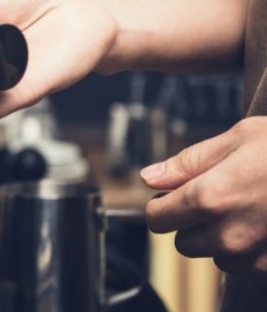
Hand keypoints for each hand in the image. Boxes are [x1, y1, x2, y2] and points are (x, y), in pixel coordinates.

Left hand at [142, 116, 266, 273]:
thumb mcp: (238, 139)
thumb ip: (188, 162)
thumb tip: (150, 176)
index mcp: (209, 197)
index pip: (156, 218)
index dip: (161, 204)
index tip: (172, 195)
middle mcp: (228, 234)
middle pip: (183, 242)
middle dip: (192, 222)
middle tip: (219, 196)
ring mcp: (255, 256)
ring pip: (216, 256)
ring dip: (224, 237)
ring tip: (252, 206)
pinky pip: (247, 266)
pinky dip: (252, 249)